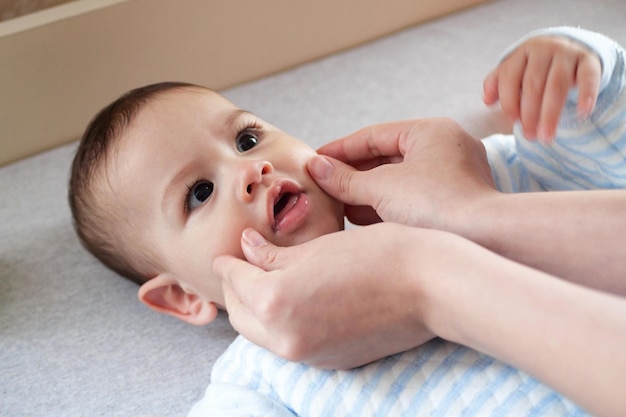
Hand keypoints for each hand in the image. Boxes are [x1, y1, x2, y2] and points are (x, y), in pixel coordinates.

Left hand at [214, 223, 442, 368]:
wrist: (431, 287)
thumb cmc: (378, 255)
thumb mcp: (317, 248)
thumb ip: (273, 255)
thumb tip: (246, 249)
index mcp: (275, 303)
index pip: (235, 282)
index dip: (228, 264)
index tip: (226, 255)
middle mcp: (285, 339)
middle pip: (241, 316)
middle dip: (235, 291)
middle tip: (240, 267)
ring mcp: (308, 356)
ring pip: (262, 334)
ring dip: (255, 310)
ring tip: (263, 283)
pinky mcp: (330, 362)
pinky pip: (288, 344)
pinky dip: (279, 324)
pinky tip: (292, 303)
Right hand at [310, 118, 495, 230]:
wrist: (484, 239)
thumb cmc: (436, 204)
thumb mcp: (382, 188)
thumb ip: (346, 178)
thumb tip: (316, 167)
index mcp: (431, 131)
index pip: (374, 135)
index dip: (340, 149)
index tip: (315, 159)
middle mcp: (445, 148)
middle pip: (386, 157)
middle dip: (353, 173)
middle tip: (324, 184)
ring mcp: (452, 175)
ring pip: (398, 179)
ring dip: (366, 191)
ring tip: (337, 203)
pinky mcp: (453, 202)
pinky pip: (412, 197)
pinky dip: (386, 205)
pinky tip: (360, 217)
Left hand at [483, 35, 601, 141]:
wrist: (571, 48)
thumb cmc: (536, 67)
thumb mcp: (516, 70)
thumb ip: (498, 84)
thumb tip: (487, 101)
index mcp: (522, 52)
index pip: (510, 77)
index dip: (509, 101)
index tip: (513, 122)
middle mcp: (544, 49)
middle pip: (533, 84)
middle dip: (529, 114)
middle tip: (530, 136)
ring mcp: (567, 53)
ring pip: (557, 85)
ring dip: (550, 114)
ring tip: (547, 136)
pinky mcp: (590, 60)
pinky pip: (588, 78)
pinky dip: (586, 95)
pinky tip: (582, 114)